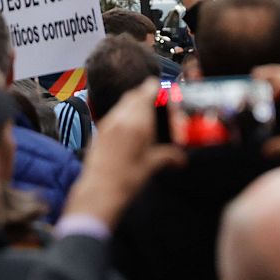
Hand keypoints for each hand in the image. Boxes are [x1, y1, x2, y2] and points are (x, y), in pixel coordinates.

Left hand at [63, 80, 185, 226]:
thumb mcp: (151, 166)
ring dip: (133, 104)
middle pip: (133, 95)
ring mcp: (107, 124)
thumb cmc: (127, 180)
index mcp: (138, 123)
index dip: (154, 88)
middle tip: (154, 103)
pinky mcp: (99, 132)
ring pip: (122, 104)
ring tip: (143, 117)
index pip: (146, 93)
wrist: (98, 191)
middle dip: (144, 95)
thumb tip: (181, 159)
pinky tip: (128, 130)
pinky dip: (123, 115)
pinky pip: (113, 115)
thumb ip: (168, 156)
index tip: (160, 89)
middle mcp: (121, 119)